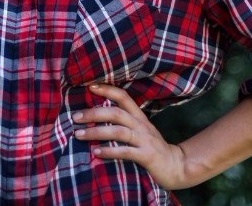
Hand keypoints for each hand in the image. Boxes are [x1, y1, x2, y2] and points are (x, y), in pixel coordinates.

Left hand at [73, 84, 187, 189]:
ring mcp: (145, 140)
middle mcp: (141, 125)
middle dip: (94, 113)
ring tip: (79, 134)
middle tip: (75, 117)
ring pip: (118, 131)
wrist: (177, 166)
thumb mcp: (141, 131)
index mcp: (139, 117)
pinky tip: (95, 152)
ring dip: (96, 131)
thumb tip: (97, 116)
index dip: (107, 89)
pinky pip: (125, 152)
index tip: (89, 86)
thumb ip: (125, 123)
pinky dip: (109, 151)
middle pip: (116, 113)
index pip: (123, 96)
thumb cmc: (152, 148)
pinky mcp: (146, 156)